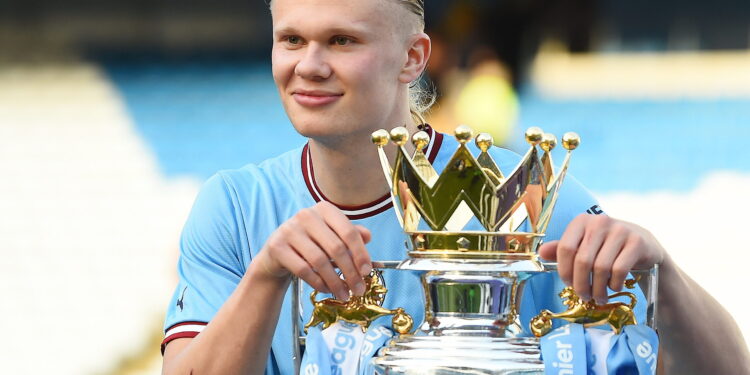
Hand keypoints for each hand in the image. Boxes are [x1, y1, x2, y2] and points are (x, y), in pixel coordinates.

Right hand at [255, 201, 372, 299]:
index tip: (367, 272)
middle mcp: (306, 215)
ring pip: (320, 261)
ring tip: (344, 295)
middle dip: (350, 272)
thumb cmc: (310, 244)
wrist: (277, 254)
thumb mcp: (331, 236)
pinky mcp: (277, 246)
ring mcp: (289, 229)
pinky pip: (303, 270)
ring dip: (336, 282)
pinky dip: (318, 283)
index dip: (360, 254)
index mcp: (324, 209)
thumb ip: (349, 235)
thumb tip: (368, 236)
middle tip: (359, 290)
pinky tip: (327, 290)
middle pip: (336, 248)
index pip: (348, 232)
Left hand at [539, 214, 664, 303]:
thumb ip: (563, 249)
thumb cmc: (607, 247)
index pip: (565, 248)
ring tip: (599, 297)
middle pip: (582, 261)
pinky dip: (614, 284)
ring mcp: (620, 230)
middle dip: (581, 284)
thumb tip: (541, 253)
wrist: (644, 245)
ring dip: (598, 288)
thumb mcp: (584, 245)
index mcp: (582, 221)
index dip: (564, 270)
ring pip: (601, 268)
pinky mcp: (637, 242)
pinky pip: (619, 269)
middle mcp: (600, 222)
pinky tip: (614, 287)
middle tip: (584, 297)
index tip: (568, 284)